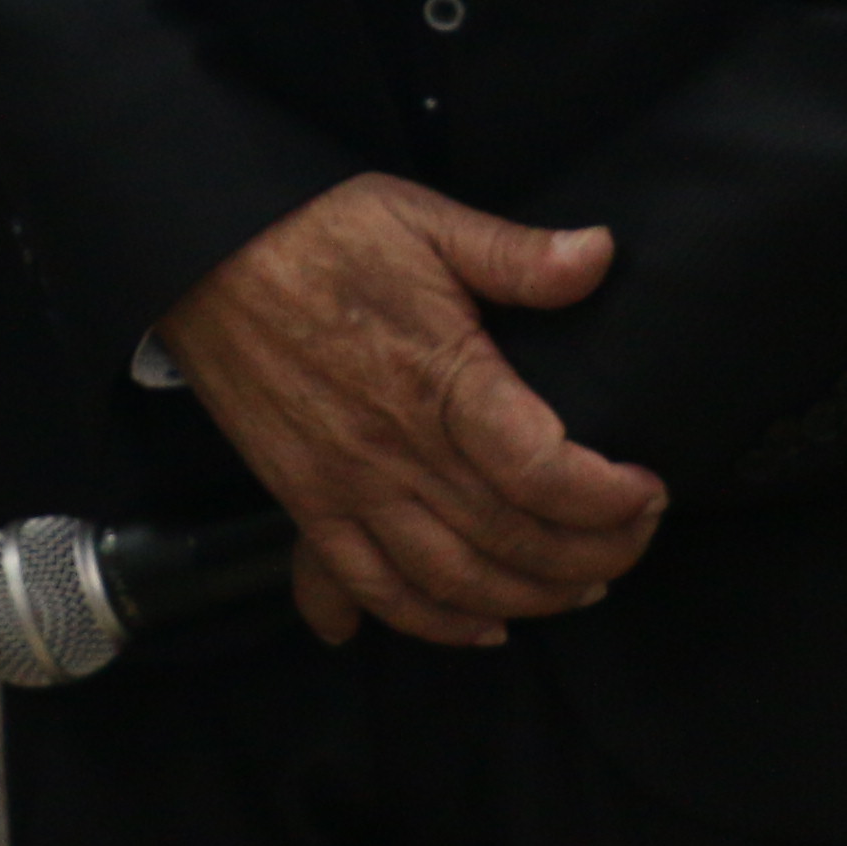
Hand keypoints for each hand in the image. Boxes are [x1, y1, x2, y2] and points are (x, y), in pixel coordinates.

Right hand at [155, 173, 668, 647]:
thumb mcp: (422, 218)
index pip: (542, 472)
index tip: (647, 488)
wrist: (199, 250)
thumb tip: (602, 253)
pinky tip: (476, 627)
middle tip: (633, 539)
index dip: (611, 499)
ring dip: (528, 600)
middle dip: (595, 557)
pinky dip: (427, 623)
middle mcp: (394, 448)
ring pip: (453, 580)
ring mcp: (344, 483)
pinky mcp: (304, 500)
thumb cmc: (316, 230)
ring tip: (576, 586)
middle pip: (514, 541)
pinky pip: (368, 586)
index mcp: (435, 378)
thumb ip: (515, 252)